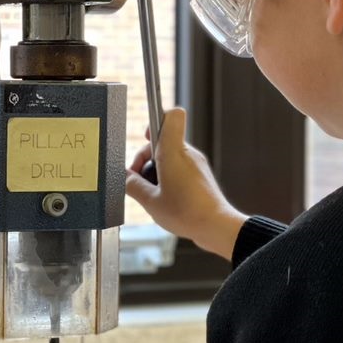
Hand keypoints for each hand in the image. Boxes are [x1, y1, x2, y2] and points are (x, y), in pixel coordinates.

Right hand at [125, 108, 247, 260]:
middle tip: (140, 181)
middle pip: (161, 141)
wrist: (216, 226)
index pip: (171, 116)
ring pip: (169, 156)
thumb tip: (126, 179)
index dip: (156, 119)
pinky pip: (179, 167)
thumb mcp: (149, 202)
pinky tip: (166, 197)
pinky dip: (168, 177)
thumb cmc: (187, 213)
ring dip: (156, 170)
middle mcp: (187, 153)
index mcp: (173, 152)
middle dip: (146, 159)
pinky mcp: (200, 175)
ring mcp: (196, 163)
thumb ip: (133, 186)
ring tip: (154, 193)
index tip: (145, 136)